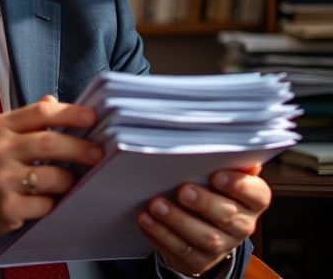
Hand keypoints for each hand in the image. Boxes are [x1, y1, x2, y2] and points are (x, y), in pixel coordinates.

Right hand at [0, 95, 102, 252]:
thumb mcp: (1, 136)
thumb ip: (29, 119)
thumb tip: (54, 100)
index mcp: (1, 127)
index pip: (41, 112)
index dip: (71, 113)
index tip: (91, 118)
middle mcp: (0, 150)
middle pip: (50, 143)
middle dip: (80, 148)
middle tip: (97, 153)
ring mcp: (2, 180)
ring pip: (53, 176)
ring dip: (69, 180)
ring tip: (71, 181)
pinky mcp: (7, 208)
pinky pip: (46, 204)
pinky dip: (54, 203)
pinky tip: (49, 201)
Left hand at [137, 166, 270, 275]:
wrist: (202, 229)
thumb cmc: (210, 191)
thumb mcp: (219, 174)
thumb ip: (223, 161)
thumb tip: (224, 142)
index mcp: (252, 201)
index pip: (256, 194)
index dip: (239, 186)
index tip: (217, 176)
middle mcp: (242, 225)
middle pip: (227, 216)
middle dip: (203, 203)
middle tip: (182, 190)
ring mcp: (222, 246)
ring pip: (204, 237)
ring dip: (177, 220)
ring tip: (156, 205)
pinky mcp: (200, 261)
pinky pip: (181, 250)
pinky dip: (161, 234)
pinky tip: (146, 220)